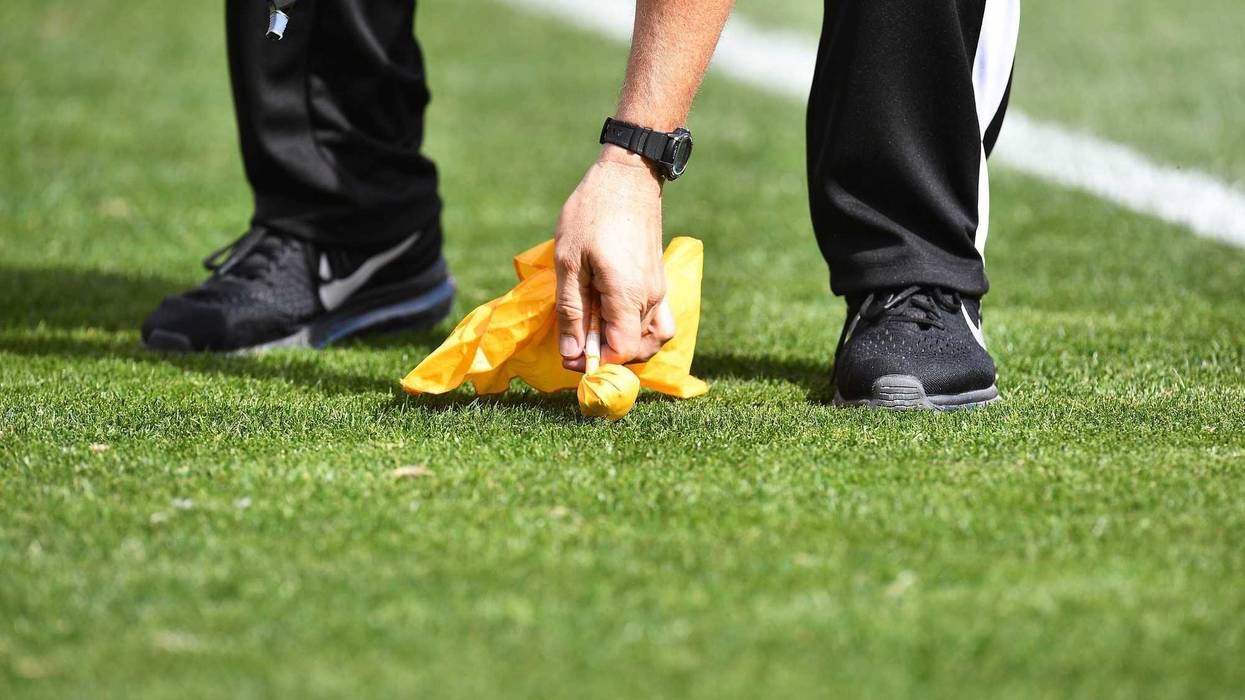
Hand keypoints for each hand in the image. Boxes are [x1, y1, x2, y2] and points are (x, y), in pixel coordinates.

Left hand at [555, 146, 676, 370]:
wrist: (629, 176)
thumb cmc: (592, 214)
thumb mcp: (569, 262)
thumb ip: (571, 312)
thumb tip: (571, 355)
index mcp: (628, 296)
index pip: (621, 352)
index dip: (594, 361)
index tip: (570, 354)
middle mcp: (651, 299)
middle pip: (636, 350)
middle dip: (606, 354)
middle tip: (576, 340)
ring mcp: (661, 291)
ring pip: (650, 340)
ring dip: (624, 344)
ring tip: (596, 330)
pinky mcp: (661, 282)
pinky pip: (658, 323)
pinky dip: (639, 331)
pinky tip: (615, 317)